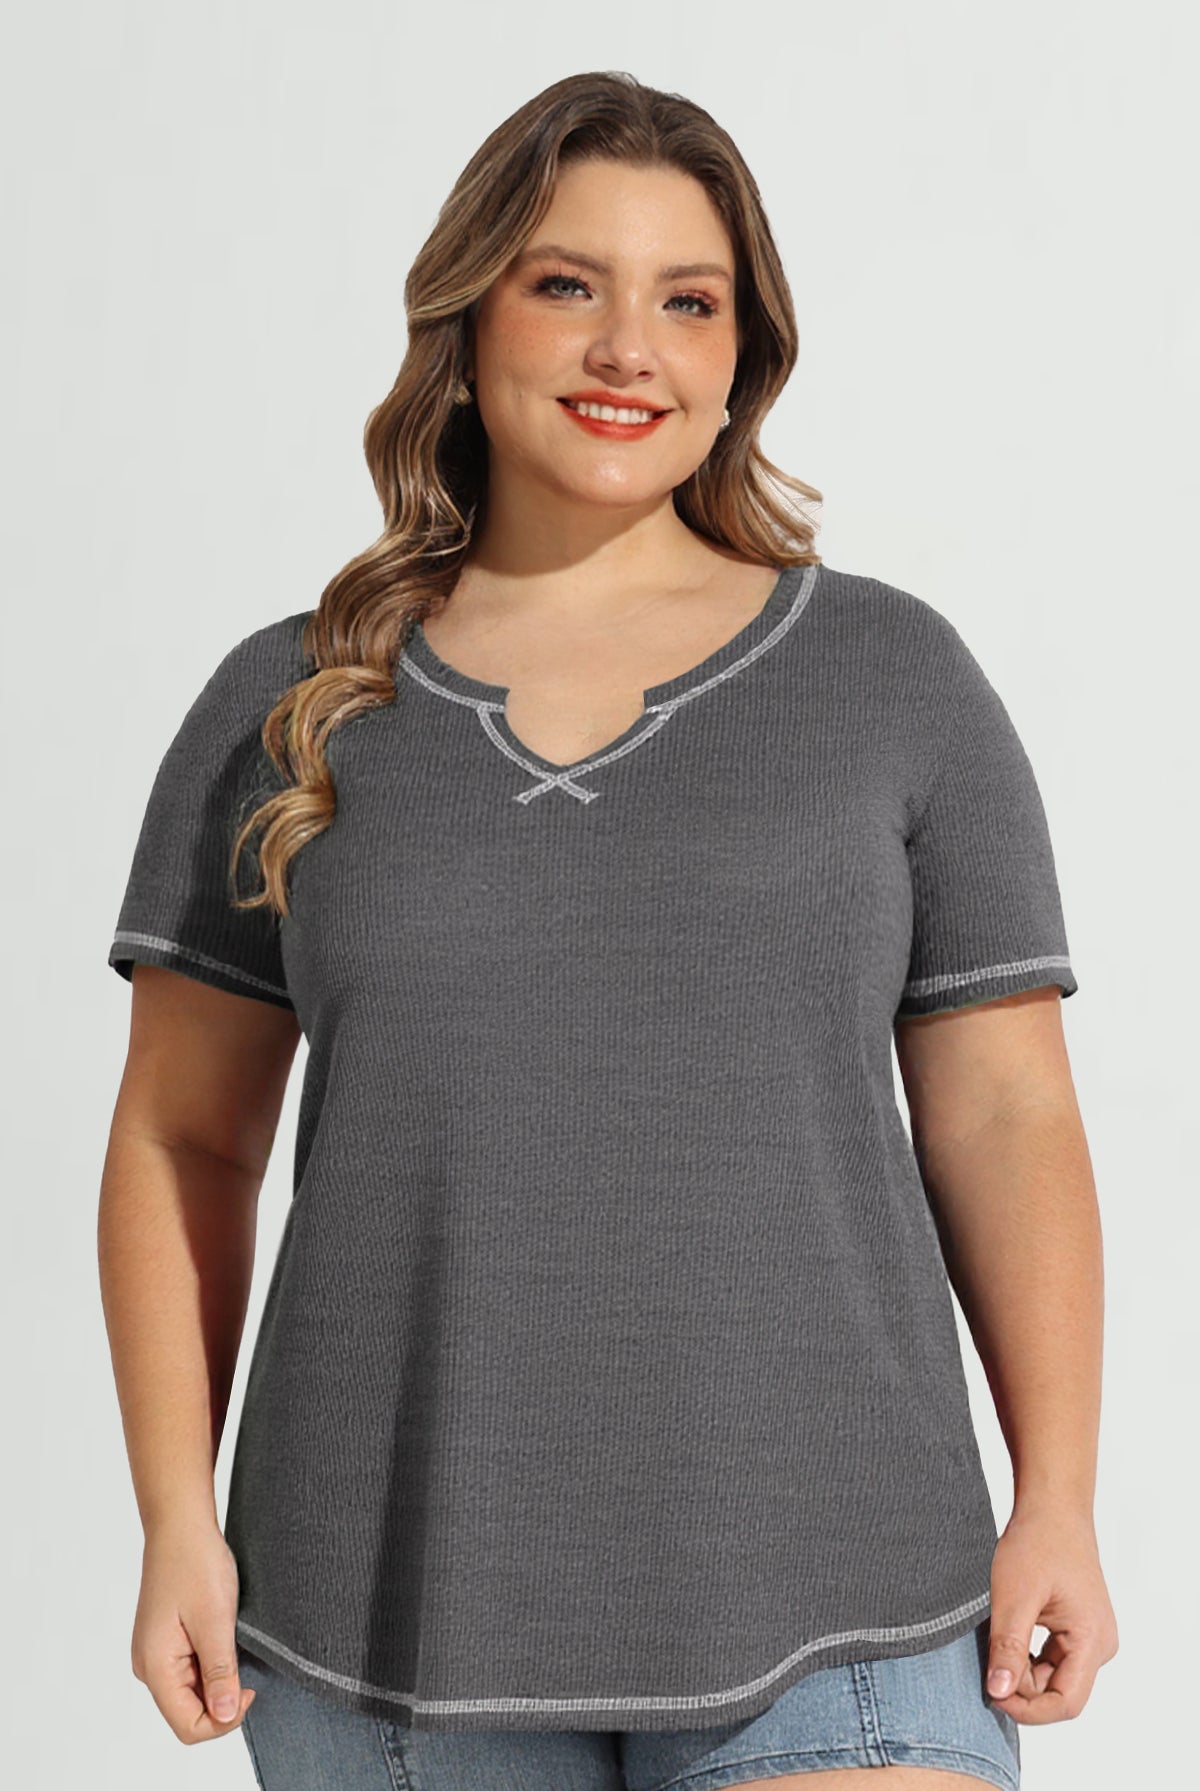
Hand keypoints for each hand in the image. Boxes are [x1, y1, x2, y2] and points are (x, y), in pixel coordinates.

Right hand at [131, 1519, 256, 1742]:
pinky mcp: (166, 1642)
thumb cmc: (195, 1563)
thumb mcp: (215, 1620)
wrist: (180, 1524)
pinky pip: (191, 1670)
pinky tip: (225, 1635)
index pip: (188, 1726)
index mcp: (155, 1667)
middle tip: (246, 1661)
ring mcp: (156, 1654)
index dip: (224, 1719)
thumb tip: (226, 1715)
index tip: (250, 1687)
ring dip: (219, 1678)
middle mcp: (149, 1667)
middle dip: (222, 1699)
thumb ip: (219, 1672)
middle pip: (189, 1713)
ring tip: (234, 1641)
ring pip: (192, 1692)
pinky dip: (212, 1662)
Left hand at [986, 1506, 1118, 1722]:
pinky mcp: (1078, 1628)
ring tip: (995, 1645)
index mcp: (1092, 1641)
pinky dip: (1027, 1658)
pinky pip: (1053, 1660)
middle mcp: (1099, 1645)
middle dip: (1021, 1689)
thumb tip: (998, 1694)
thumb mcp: (1014, 1596)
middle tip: (986, 1665)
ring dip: (1022, 1672)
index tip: (992, 1694)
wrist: (1052, 1506)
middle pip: (1059, 1693)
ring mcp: (1090, 1637)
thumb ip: (1009, 1648)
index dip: (1028, 1710)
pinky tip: (1006, 1640)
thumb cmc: (1037, 1541)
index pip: (1066, 1703)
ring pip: (1054, 1678)